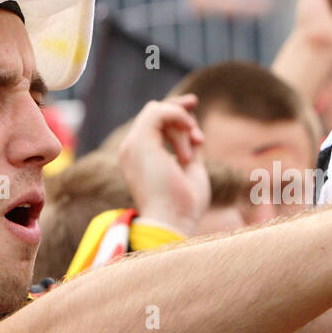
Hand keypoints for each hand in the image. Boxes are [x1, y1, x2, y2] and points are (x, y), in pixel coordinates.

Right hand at [117, 95, 210, 235]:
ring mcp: (133, 145)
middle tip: (199, 136)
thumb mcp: (190, 170)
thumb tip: (195, 134)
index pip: (154, 125)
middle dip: (180, 113)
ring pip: (158, 113)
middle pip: (154, 113)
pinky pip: (158, 112)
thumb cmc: (183, 204)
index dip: (176, 117)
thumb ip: (190, 149)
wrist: (172, 220)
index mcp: (140, 158)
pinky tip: (190, 132)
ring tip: (188, 159)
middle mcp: (132, 149)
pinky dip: (178, 115)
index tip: (197, 129)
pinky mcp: (140, 141)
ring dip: (181, 129)